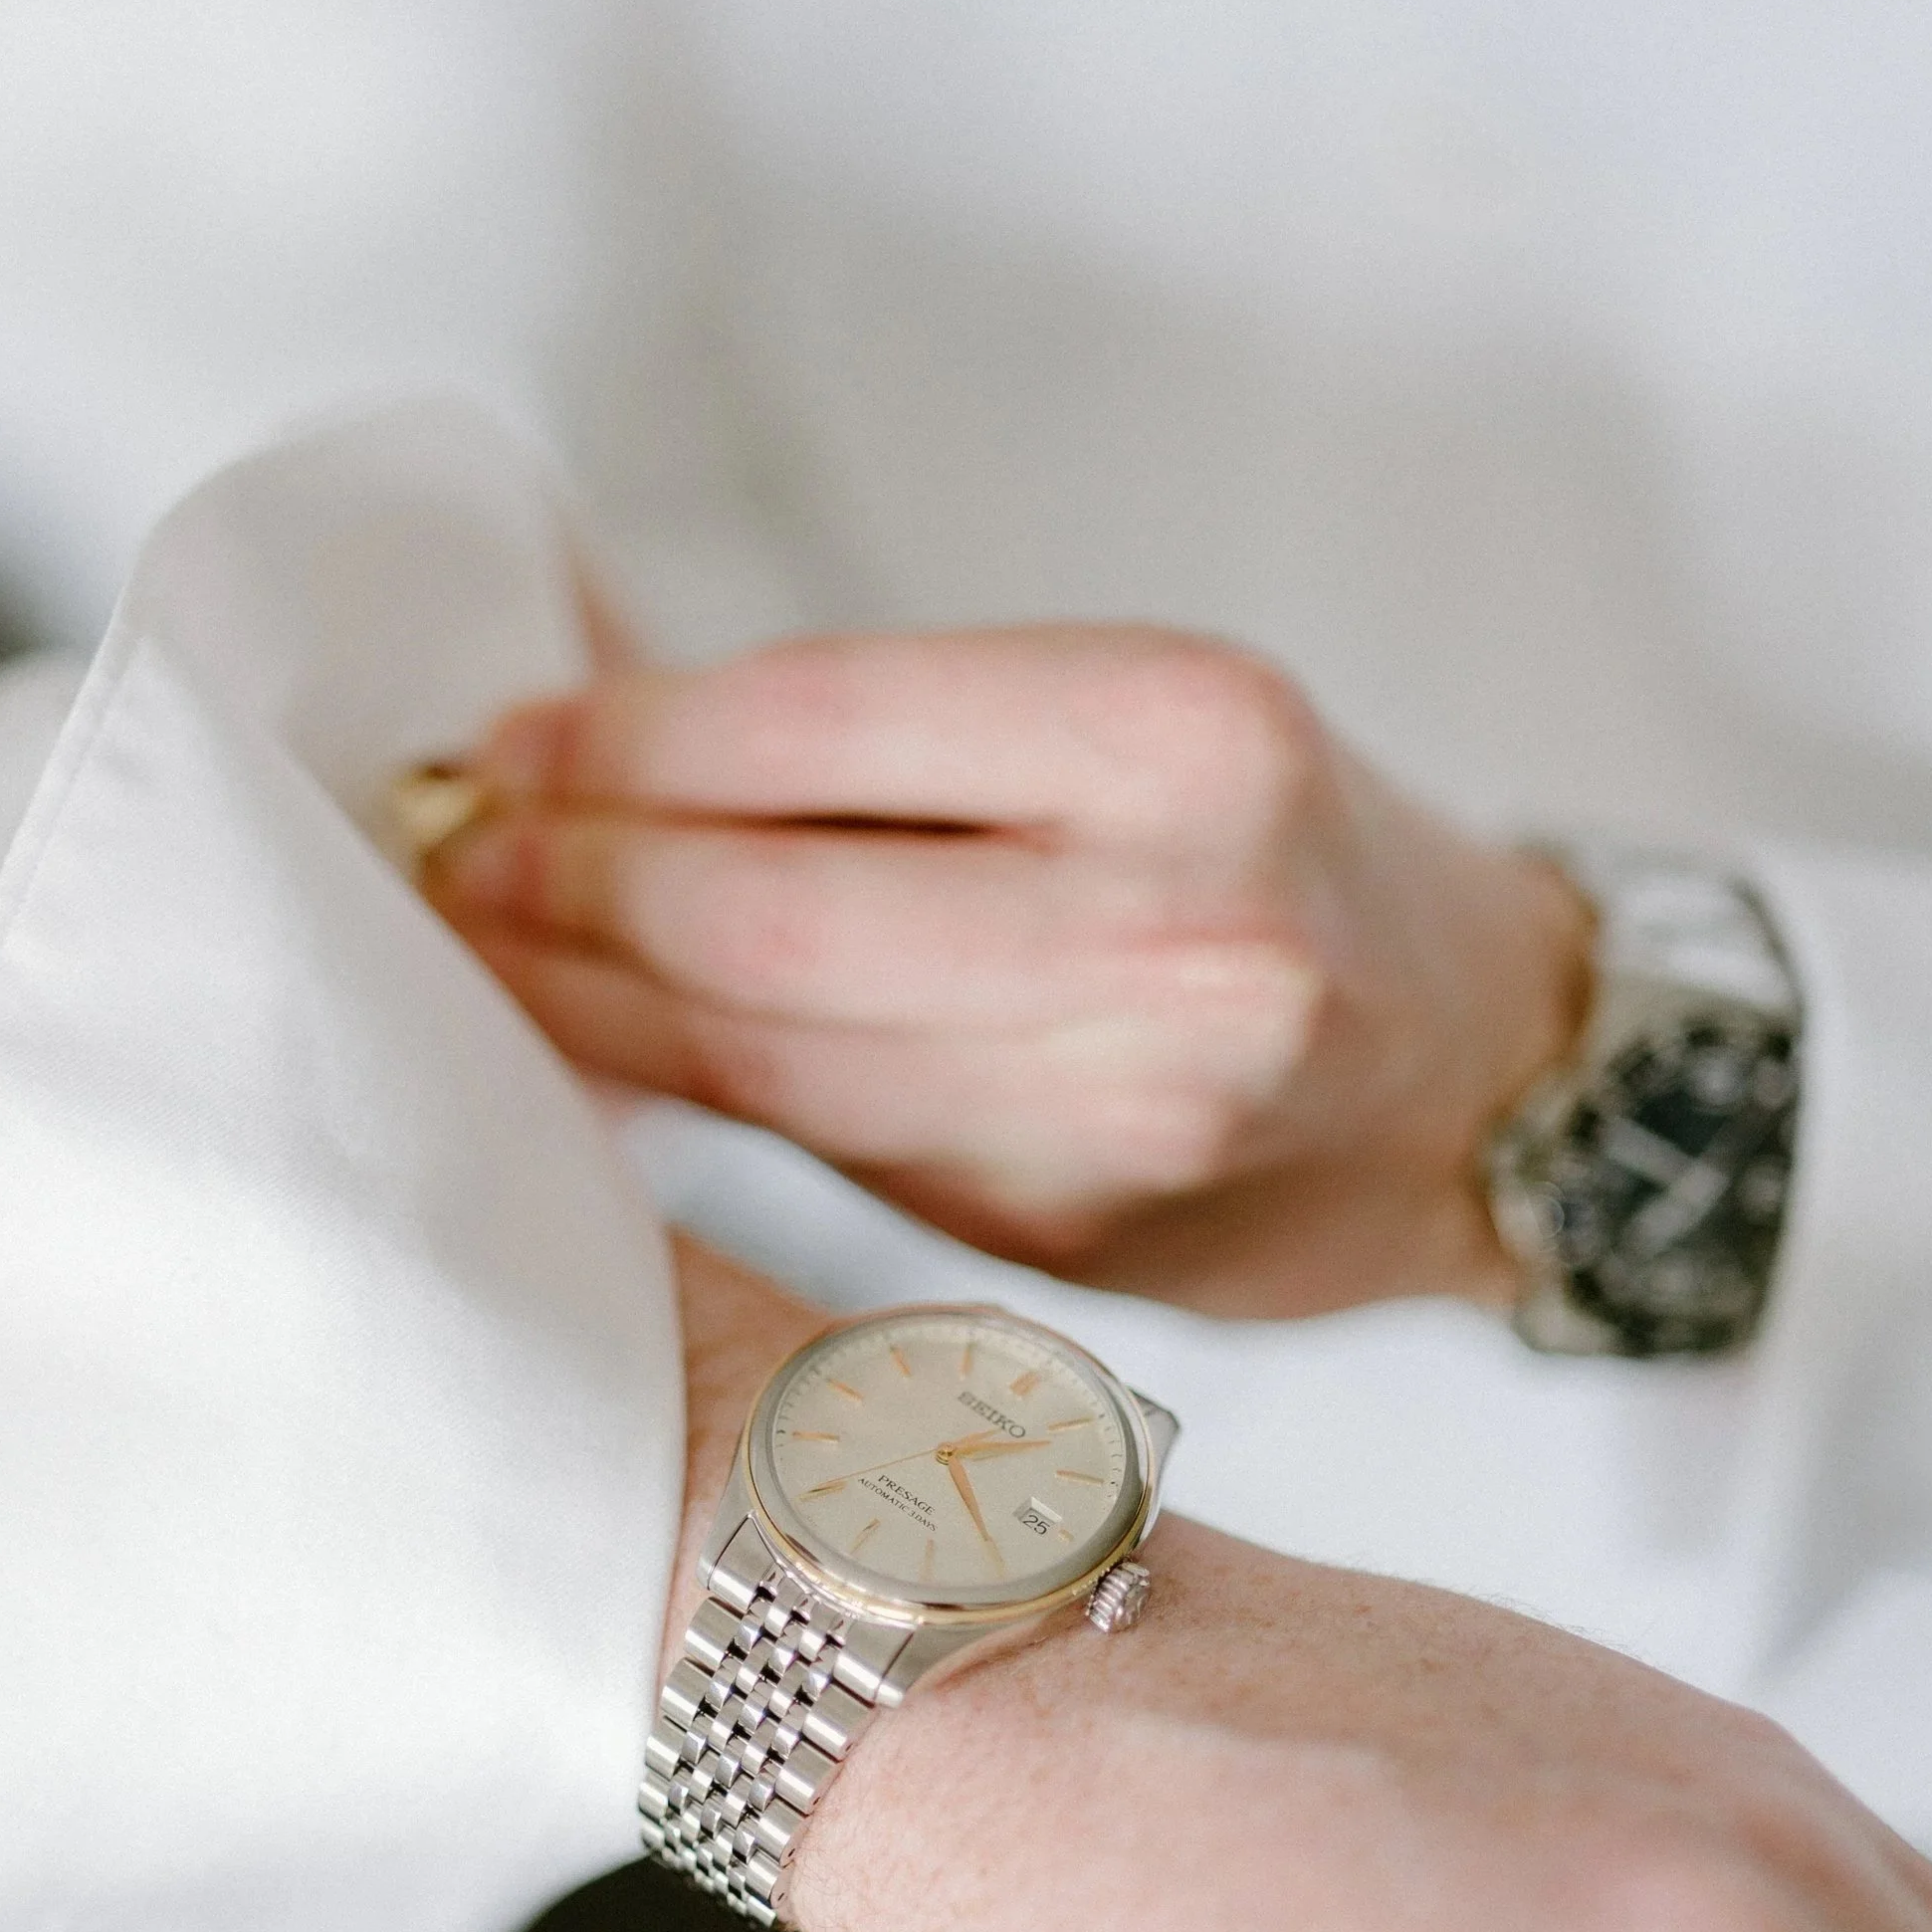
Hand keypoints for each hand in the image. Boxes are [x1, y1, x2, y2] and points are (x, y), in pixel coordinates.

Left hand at [437, 632, 1593, 1313]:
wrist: (1470, 1081)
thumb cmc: (1280, 858)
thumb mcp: (1138, 715)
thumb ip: (885, 727)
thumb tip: (588, 698)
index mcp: (1190, 737)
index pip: (816, 721)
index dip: (620, 738)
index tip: (506, 741)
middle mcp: (1176, 929)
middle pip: (763, 910)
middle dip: (570, 882)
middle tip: (460, 858)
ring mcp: (1122, 1109)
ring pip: (766, 1057)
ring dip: (592, 1001)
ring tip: (492, 949)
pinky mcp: (1067, 1234)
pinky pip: (815, 1144)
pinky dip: (690, 1085)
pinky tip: (611, 1040)